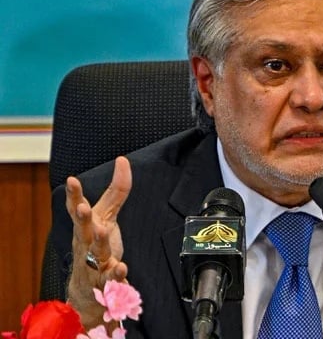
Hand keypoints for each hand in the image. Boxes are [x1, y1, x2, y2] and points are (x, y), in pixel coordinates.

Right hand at [65, 156, 131, 327]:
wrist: (89, 289)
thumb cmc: (96, 245)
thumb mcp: (106, 216)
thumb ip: (116, 191)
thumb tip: (122, 161)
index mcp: (85, 227)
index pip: (76, 209)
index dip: (73, 195)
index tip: (71, 180)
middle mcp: (86, 243)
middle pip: (83, 230)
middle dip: (82, 218)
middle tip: (82, 207)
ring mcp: (94, 263)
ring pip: (95, 253)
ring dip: (99, 243)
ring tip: (102, 232)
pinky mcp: (105, 281)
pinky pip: (110, 278)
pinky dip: (116, 274)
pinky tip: (121, 268)